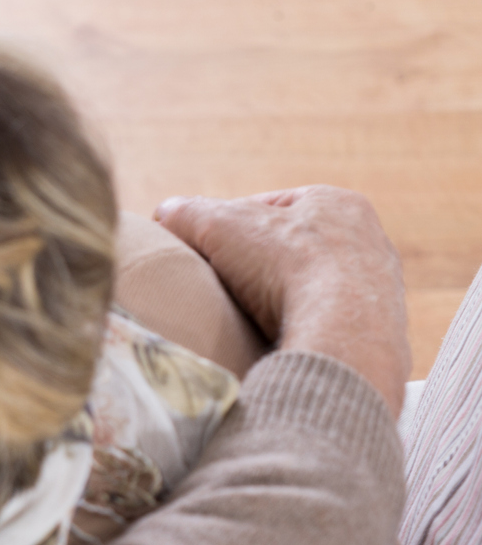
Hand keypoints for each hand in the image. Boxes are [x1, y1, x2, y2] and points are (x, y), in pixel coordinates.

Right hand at [155, 186, 409, 414]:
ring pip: (314, 288)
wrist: (342, 334)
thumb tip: (165, 213)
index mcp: (337, 203)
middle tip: (223, 285)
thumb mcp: (218, 225)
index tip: (202, 249)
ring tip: (248, 318)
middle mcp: (369, 240)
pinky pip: (330, 325)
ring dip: (282, 300)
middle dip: (257, 265)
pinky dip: (303, 329)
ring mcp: (380, 289)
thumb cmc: (285, 265)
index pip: (269, 208)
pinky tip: (279, 341)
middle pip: (293, 248)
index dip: (227, 226)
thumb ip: (186, 213)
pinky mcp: (379, 332)